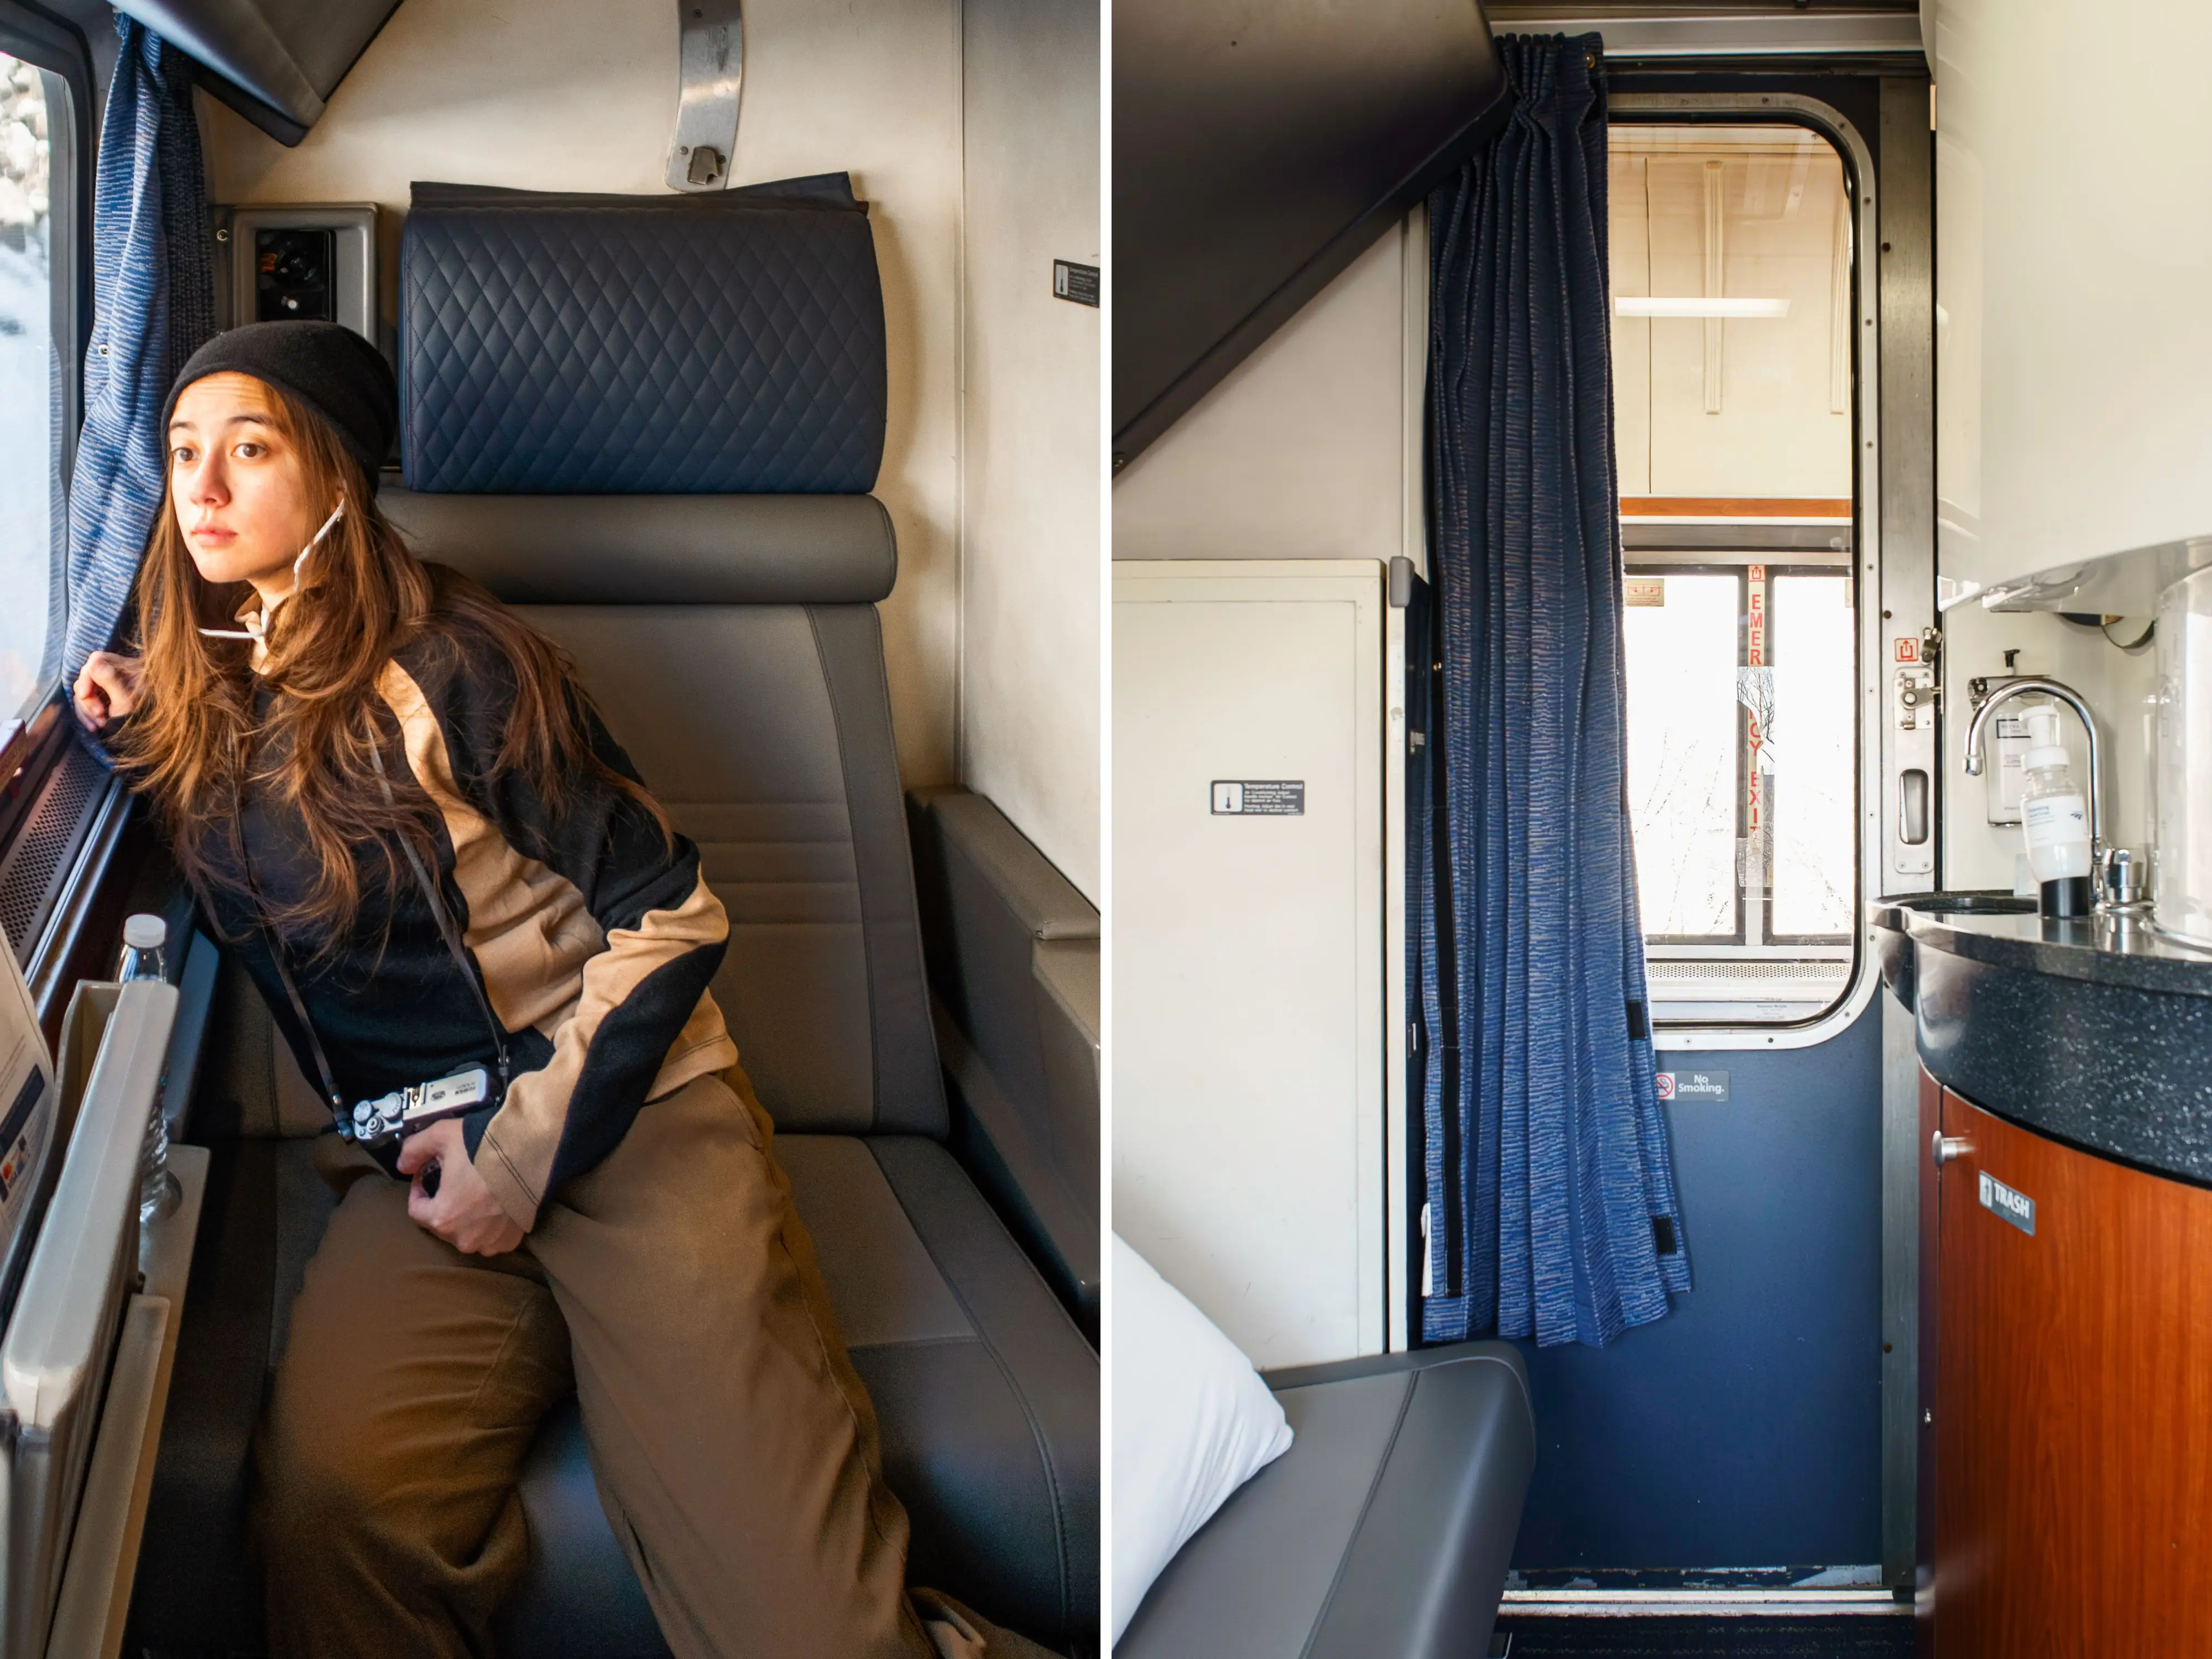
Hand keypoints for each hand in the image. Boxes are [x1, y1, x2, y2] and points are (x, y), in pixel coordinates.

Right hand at [72, 652, 143, 731]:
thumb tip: (94, 661)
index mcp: (129, 668)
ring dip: (86, 709)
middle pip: (88, 676)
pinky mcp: (103, 698)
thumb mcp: (126, 703)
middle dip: (88, 698)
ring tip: (100, 724)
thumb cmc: (142, 720)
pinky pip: (85, 702)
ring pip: (84, 690)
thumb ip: (111, 681)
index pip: (98, 659)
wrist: (145, 738)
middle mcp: (118, 673)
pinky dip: (86, 714)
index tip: (84, 695)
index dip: (87, 676)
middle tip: (99, 714)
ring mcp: (109, 686)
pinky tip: (94, 727)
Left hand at [398, 1119, 523, 1255]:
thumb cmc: (486, 1149)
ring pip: (466, 1231)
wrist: (534, 1156)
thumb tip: (402, 1164)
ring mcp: (489, 1242)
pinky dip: (490, 1224)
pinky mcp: (510, 1241)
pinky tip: (496, 1202)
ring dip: (466, 1215)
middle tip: (455, 1178)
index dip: (419, 1189)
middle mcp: (463, 1238)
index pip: (416, 1210)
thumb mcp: (442, 1136)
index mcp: (441, 1217)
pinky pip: (490, 1236)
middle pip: (441, 1221)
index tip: (428, 1175)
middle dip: (443, 1201)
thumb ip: (414, 1150)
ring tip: (478, 1190)